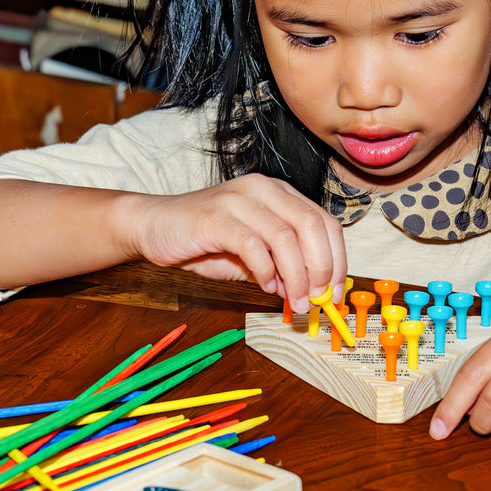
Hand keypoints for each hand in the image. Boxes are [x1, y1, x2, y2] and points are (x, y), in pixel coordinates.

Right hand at [126, 174, 347, 309]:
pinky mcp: (216, 216)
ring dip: (296, 276)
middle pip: (311, 225)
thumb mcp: (252, 254)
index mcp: (278, 193)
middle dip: (322, 267)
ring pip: (286, 236)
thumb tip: (312, 291)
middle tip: (318, 299)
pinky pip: (253, 246)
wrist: (153, 225)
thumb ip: (281, 266)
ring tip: (294, 300)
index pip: (324, 221)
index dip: (337, 259)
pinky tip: (264, 286)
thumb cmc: (204, 240)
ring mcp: (239, 199)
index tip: (335, 292)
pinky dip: (266, 272)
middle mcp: (263, 189)